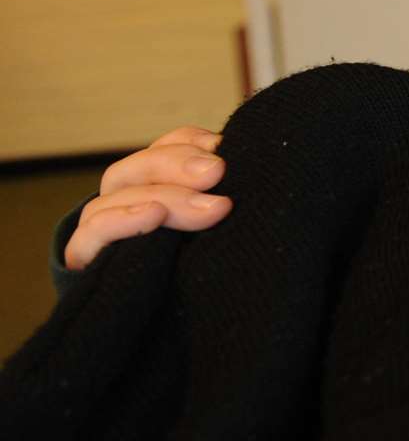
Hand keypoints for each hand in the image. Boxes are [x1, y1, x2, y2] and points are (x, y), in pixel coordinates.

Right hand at [65, 125, 230, 271]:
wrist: (161, 344)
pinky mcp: (87, 264)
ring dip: (165, 195)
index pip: (163, 149)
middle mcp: (124, 206)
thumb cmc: (197, 276)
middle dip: (179, 165)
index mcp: (155, 189)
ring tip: (210, 208)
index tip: (223, 145)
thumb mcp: (213, 232)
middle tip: (219, 173)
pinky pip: (93, 233)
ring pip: (117, 194)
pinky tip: (153, 217)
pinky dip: (122, 220)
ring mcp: (102, 234)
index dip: (187, 142)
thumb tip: (243, 166)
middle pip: (138, 168)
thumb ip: (217, 199)